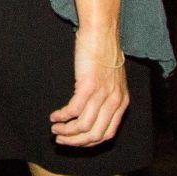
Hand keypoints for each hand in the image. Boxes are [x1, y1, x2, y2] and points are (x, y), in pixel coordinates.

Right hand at [50, 26, 128, 147]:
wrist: (101, 32)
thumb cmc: (103, 53)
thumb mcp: (113, 80)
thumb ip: (107, 98)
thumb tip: (92, 114)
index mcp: (122, 102)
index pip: (107, 134)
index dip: (89, 143)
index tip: (75, 142)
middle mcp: (114, 101)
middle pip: (94, 135)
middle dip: (75, 142)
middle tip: (61, 141)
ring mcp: (102, 94)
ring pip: (83, 126)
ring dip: (66, 132)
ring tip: (55, 129)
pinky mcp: (89, 86)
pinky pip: (73, 111)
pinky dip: (62, 117)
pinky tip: (54, 116)